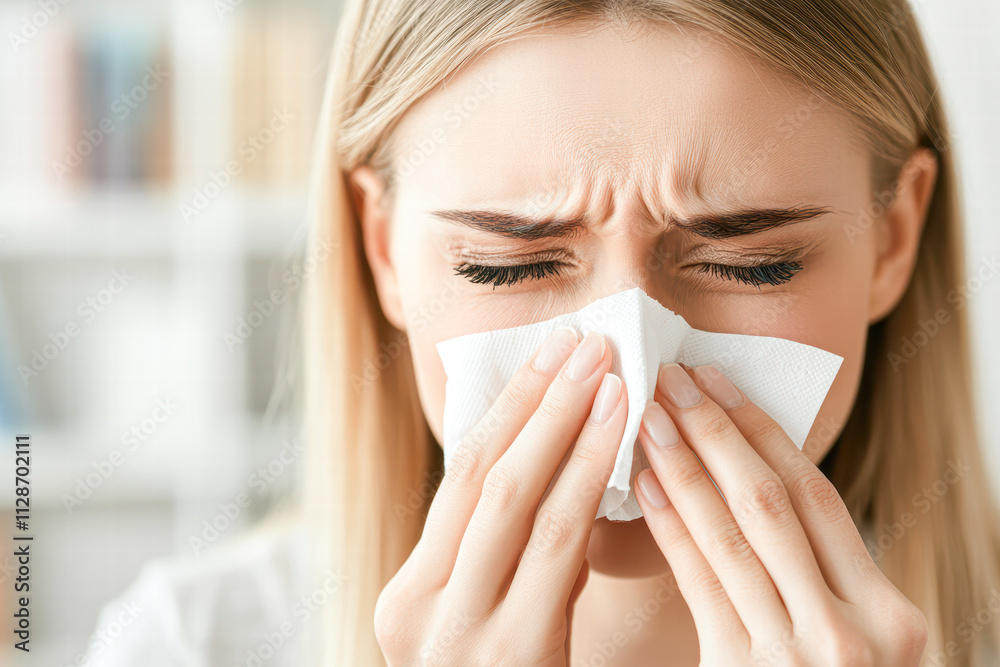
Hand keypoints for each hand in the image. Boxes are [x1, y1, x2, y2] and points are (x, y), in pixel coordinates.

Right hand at [374, 328, 628, 665]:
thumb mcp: (484, 628)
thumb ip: (498, 562)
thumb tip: (545, 464)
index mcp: (406, 600)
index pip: (457, 481)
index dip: (505, 410)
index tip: (545, 354)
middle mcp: (416, 612)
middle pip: (480, 477)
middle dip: (536, 402)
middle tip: (581, 342)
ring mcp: (457, 637)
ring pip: (515, 501)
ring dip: (566, 427)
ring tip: (607, 371)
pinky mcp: (510, 654)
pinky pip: (555, 550)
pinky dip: (587, 483)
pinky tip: (621, 441)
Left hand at [634, 363, 927, 665]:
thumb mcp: (849, 642)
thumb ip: (815, 578)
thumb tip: (749, 481)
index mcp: (891, 616)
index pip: (818, 497)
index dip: (762, 431)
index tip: (718, 381)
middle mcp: (858, 632)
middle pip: (775, 501)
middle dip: (717, 431)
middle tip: (672, 376)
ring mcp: (806, 656)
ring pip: (736, 533)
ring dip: (686, 465)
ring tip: (647, 414)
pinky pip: (704, 582)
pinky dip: (673, 526)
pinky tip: (646, 485)